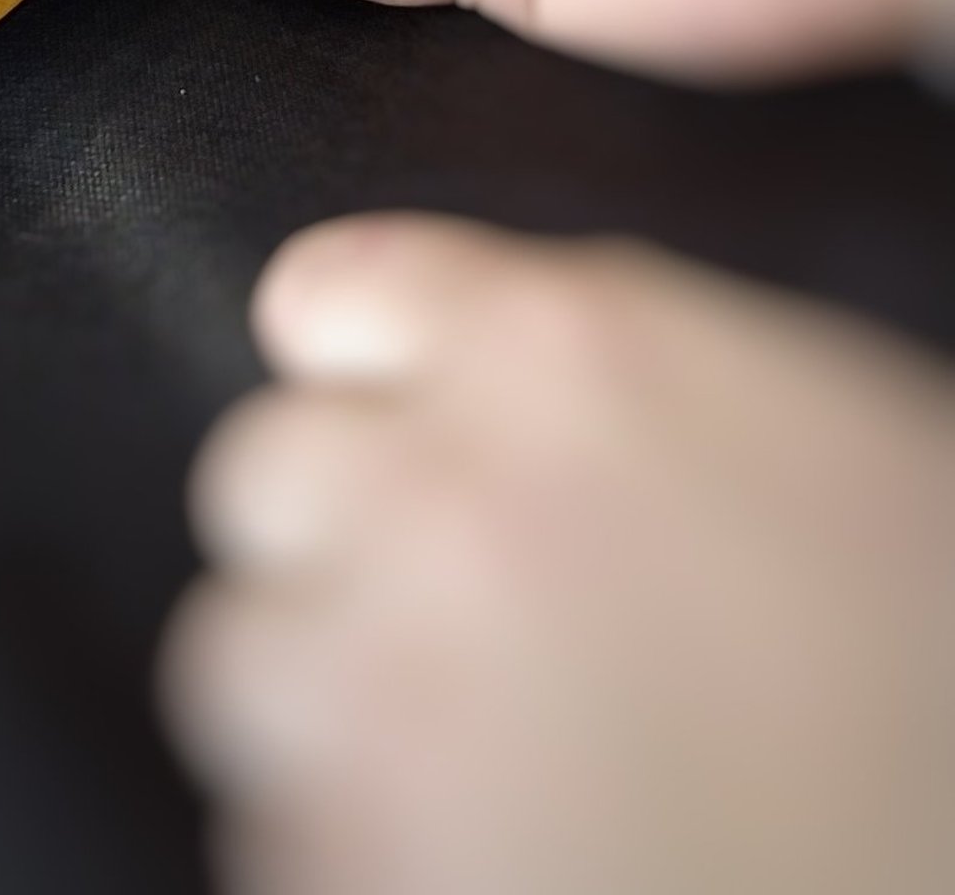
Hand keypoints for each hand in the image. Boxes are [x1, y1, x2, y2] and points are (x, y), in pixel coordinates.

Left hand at [161, 213, 954, 894]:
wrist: (941, 882)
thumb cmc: (929, 680)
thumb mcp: (825, 451)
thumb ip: (641, 383)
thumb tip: (524, 387)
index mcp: (573, 358)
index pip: (334, 295)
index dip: (361, 370)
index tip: (380, 419)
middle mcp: (446, 492)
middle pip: (268, 473)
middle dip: (338, 540)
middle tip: (450, 616)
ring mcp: (380, 682)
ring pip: (245, 654)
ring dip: (328, 702)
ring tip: (466, 758)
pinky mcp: (348, 858)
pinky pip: (280, 825)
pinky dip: (356, 845)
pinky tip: (486, 859)